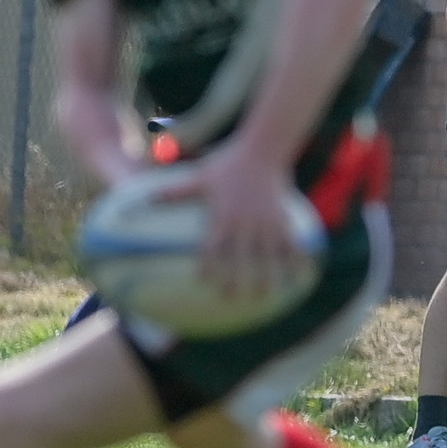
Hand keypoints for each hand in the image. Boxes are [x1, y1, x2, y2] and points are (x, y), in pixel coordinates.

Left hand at [164, 153, 303, 295]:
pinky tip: (299, 275)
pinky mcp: (284, 218)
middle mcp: (246, 222)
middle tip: (230, 298)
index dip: (208, 264)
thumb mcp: (200, 176)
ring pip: (268, 255)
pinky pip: (291, 243)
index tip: (202, 280)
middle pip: (241, 257)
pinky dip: (295, 259)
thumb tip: (148, 198)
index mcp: (224, 215)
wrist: (263, 149)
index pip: (214, 246)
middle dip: (236, 278)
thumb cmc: (228, 163)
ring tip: (263, 295)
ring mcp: (267, 222)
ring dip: (266, 276)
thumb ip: (176, 192)